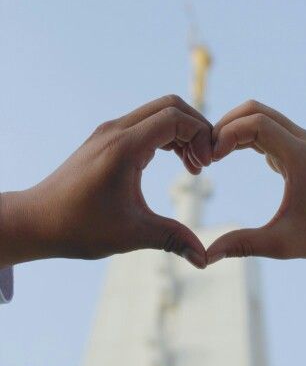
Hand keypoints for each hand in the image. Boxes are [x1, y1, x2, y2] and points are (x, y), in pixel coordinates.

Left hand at [1, 96, 211, 268]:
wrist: (37, 220)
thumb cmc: (79, 227)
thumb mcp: (131, 234)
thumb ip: (173, 239)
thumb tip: (204, 259)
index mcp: (124, 147)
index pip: (174, 117)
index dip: (200, 135)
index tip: (208, 164)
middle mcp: (116, 130)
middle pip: (170, 106)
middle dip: (195, 129)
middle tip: (204, 162)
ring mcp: (109, 131)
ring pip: (157, 112)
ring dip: (181, 132)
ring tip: (193, 166)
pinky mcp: (106, 138)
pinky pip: (144, 124)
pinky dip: (165, 136)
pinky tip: (173, 162)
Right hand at [207, 100, 305, 264]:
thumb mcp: (280, 244)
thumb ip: (241, 245)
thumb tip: (204, 256)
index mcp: (299, 157)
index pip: (257, 123)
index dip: (227, 135)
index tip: (211, 160)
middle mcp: (302, 141)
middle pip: (255, 110)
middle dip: (225, 125)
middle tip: (206, 152)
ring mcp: (302, 141)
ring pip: (260, 115)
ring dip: (233, 128)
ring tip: (213, 154)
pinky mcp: (298, 147)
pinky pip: (266, 128)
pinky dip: (244, 135)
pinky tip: (228, 155)